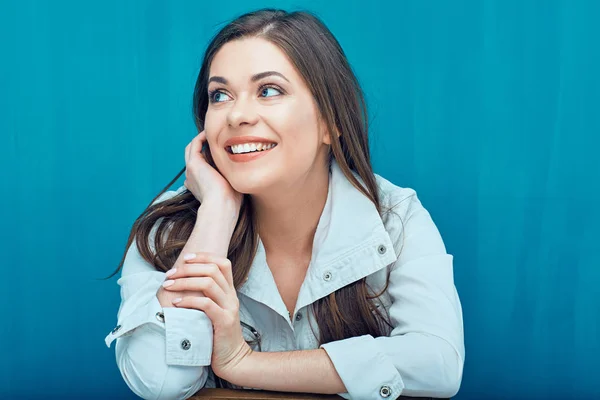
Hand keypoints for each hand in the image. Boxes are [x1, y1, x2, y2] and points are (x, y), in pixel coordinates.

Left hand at [161, 251, 252, 379]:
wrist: (232, 359)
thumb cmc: (217, 336)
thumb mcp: (214, 311)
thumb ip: (205, 296)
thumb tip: (182, 282)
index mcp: (230, 292)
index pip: (223, 263)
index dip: (204, 256)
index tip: (186, 258)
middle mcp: (231, 297)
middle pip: (212, 270)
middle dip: (188, 268)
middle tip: (170, 274)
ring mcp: (229, 308)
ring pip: (208, 283)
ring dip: (184, 282)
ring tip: (168, 286)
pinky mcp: (224, 321)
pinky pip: (206, 304)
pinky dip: (188, 300)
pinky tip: (176, 303)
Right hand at [184, 131, 242, 208]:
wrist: (222, 206)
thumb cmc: (231, 201)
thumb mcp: (232, 188)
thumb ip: (234, 179)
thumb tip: (246, 175)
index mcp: (199, 184)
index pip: (200, 167)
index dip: (208, 158)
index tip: (221, 151)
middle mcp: (192, 177)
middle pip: (194, 156)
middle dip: (203, 146)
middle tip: (217, 138)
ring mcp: (191, 170)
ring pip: (192, 149)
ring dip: (201, 139)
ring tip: (214, 133)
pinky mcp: (193, 164)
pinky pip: (194, 144)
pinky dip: (202, 137)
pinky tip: (212, 133)